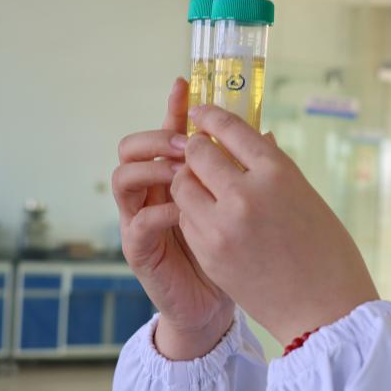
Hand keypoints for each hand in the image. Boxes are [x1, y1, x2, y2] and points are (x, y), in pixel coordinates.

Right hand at [112, 79, 233, 358]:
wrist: (218, 306)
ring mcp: (140, 221)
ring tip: (181, 171)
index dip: (174, 108)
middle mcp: (152, 193)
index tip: (186, 83)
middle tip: (184, 141)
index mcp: (175, 176)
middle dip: (156, 137)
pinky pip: (139, 222)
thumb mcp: (244, 208)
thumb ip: (247, 173)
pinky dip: (160, 211)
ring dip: (152, 168)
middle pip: (132, 147)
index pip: (167, 132)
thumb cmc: (234, 255)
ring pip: (123, 178)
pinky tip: (184, 211)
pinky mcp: (140, 252)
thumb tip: (267, 135)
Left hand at [172, 105, 378, 346]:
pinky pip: (186, 218)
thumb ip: (273, 168)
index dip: (210, 116)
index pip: (231, 129)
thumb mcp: (306, 198)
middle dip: (195, 151)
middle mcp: (247, 192)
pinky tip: (210, 220)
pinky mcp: (209, 252)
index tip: (199, 113)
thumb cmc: (326, 253)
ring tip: (203, 190)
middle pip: (198, 153)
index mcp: (278, 172)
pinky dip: (192, 213)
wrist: (326, 312)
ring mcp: (223, 224)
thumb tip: (254, 139)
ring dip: (188, 182)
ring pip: (182, 184)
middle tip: (198, 154)